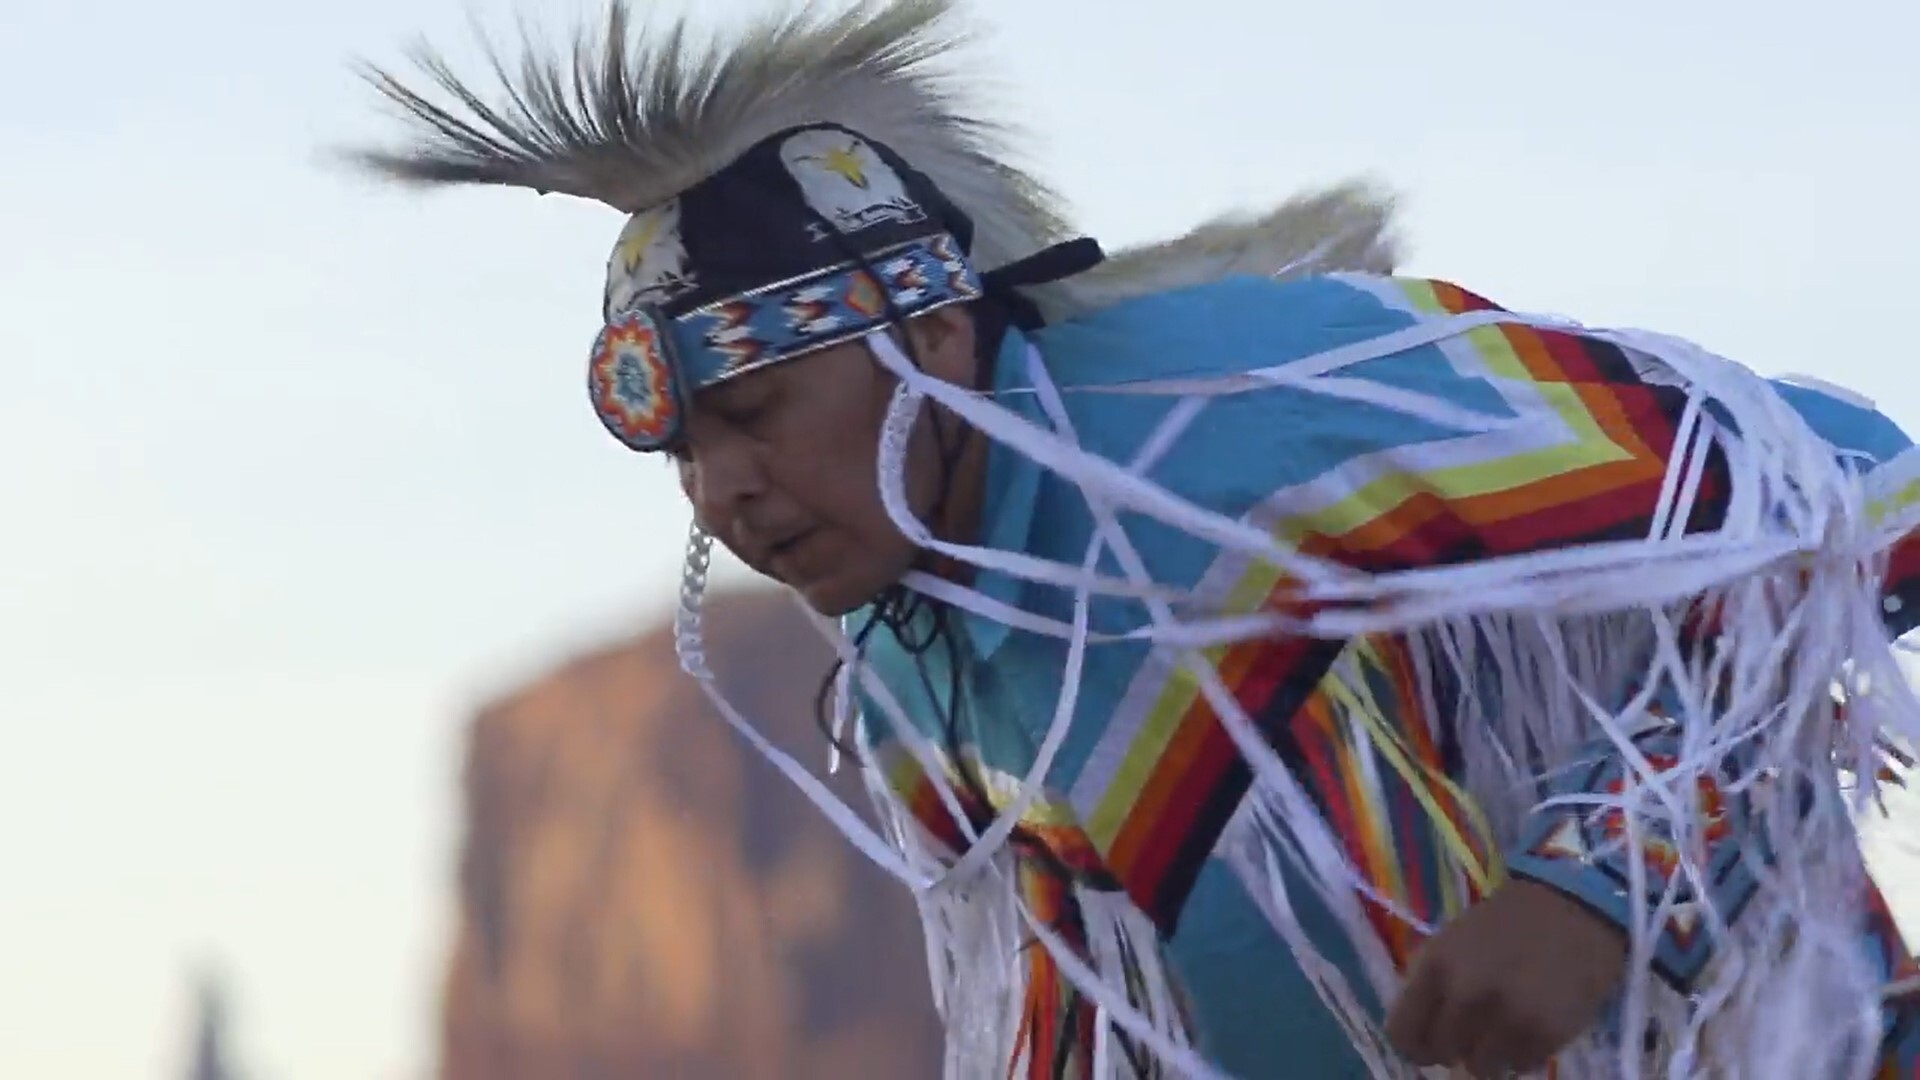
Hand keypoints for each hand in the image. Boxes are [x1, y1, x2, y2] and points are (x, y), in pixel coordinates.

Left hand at [1384, 878, 1625, 1076]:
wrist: (1573, 910)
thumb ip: (1430, 988)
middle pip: (1440, 1053)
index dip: (1414, 1044)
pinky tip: (1531, 1024)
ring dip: (1489, 1054)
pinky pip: (1520, 1066)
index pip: (1402, 1035)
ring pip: (1480, 1068)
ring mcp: (1507, 1019)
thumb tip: (1417, 1036)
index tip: (1428, 1041)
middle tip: (1472, 1029)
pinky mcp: (1545, 1035)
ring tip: (1504, 1026)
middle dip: (1453, 1045)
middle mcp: (1466, 996)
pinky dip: (1522, 1053)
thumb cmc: (1506, 926)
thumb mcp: (1450, 944)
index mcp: (1436, 967)